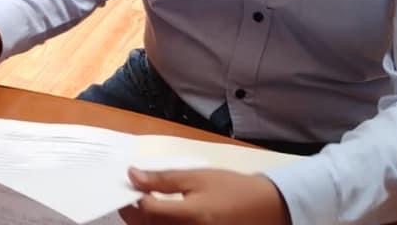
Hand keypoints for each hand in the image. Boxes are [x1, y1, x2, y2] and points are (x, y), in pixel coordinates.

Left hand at [119, 168, 289, 224]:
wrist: (266, 208)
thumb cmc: (232, 189)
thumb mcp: (198, 177)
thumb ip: (163, 180)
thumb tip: (132, 176)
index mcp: (191, 216)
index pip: (148, 211)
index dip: (134, 199)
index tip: (131, 187)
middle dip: (136, 214)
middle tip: (135, 198)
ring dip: (148, 223)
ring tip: (149, 208)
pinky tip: (164, 218)